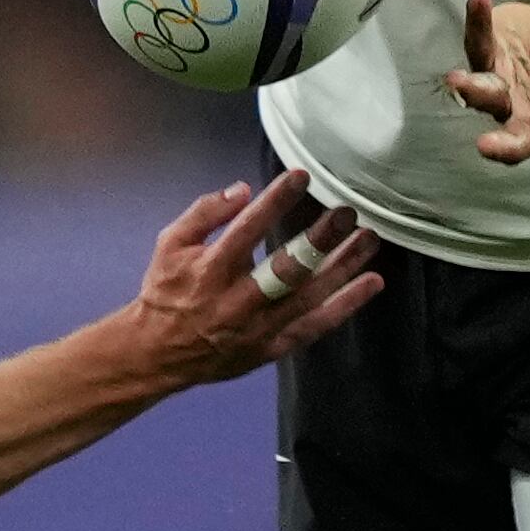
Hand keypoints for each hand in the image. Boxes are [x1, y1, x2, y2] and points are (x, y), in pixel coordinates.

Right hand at [126, 170, 382, 385]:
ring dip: (343, 267)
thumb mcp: (171, 244)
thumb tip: (241, 188)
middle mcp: (237, 301)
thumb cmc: (167, 291)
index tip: (301, 176)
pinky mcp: (272, 348)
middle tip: (346, 213)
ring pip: (309, 297)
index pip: (247, 230)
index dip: (274, 202)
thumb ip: (204, 213)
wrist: (158, 353)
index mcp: (210, 270)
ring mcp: (258, 329)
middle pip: (286, 269)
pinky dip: (345, 306)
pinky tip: (371, 282)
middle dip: (320, 239)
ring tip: (368, 239)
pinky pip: (314, 327)